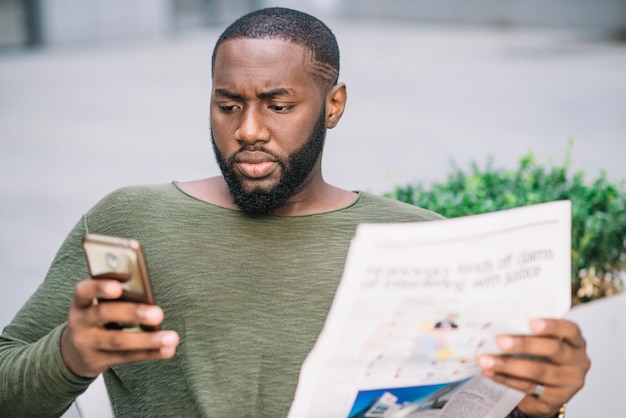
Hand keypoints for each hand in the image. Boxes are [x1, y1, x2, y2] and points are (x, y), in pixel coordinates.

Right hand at [61, 279, 179, 377]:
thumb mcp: (98, 304)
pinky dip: (150, 352)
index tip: (117, 287)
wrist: (74, 352)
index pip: (84, 291)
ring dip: (148, 339)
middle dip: (133, 313)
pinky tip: (167, 350)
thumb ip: (117, 298)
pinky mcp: (97, 361)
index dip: (99, 288)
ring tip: (172, 337)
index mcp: (81, 301)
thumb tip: (148, 294)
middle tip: (159, 314)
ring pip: (118, 340)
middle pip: (104, 314)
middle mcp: (80, 322)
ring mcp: (87, 344)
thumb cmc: (97, 317)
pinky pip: (126, 356)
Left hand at [477, 318, 589, 416]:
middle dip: (524, 344)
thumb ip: (531, 332)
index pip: (569, 330)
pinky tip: (490, 373)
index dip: (552, 325)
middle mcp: (577, 362)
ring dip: (508, 365)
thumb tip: (496, 322)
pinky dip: (505, 379)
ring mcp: (568, 383)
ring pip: (537, 371)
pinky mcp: (554, 399)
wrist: (549, 391)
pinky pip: (527, 387)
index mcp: (575, 342)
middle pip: (553, 350)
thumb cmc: (544, 358)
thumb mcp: (545, 343)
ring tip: (485, 360)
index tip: (531, 322)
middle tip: (500, 341)